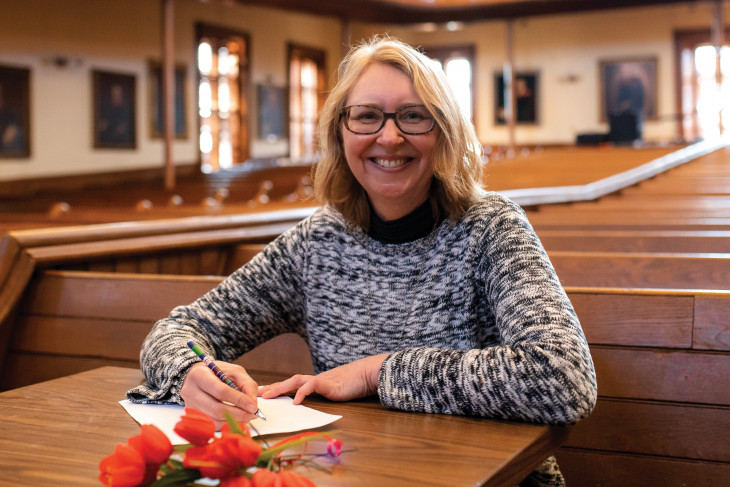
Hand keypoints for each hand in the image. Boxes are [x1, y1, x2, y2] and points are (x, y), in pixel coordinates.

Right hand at [180, 361, 259, 426]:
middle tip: (252, 414)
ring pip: (215, 420)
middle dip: (238, 414)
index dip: (239, 400)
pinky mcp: (193, 416)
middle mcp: (191, 392)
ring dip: (234, 420)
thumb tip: (252, 404)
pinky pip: (212, 424)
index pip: (220, 391)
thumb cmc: (217, 372)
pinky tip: (235, 417)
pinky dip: (227, 423)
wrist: (197, 377)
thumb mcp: (234, 371)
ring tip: (246, 415)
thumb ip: (246, 385)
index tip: (253, 406)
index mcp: (200, 375)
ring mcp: (190, 406)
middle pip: (216, 409)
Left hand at [258, 353, 388, 404]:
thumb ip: (324, 395)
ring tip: (269, 395)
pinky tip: (296, 401)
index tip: (264, 393)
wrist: (368, 374)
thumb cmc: (354, 384)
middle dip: (273, 388)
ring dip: (281, 388)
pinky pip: (311, 386)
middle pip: (289, 382)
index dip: (278, 388)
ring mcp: (321, 380)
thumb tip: (313, 405)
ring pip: (295, 381)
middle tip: (257, 395)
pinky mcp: (328, 383)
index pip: (292, 384)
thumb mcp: (334, 392)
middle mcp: (315, 379)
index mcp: (315, 382)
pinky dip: (302, 393)